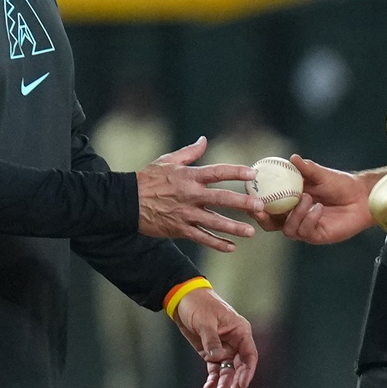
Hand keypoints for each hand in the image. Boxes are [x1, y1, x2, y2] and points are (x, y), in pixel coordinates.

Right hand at [137, 137, 260, 252]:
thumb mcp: (167, 160)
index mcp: (188, 176)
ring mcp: (185, 214)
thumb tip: (204, 140)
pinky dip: (216, 243)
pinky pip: (201, 237)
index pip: (217, 172)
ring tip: (251, 233)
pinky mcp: (179, 229)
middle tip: (260, 206)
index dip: (235, 172)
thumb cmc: (148, 178)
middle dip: (242, 203)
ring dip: (233, 228)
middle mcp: (190, 195)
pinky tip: (231, 247)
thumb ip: (189, 152)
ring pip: (213, 222)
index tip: (252, 173)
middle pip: (220, 199)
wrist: (126, 202)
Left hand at [172, 287, 256, 387]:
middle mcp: (234, 342)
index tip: (241, 385)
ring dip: (223, 384)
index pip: (249, 355)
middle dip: (235, 382)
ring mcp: (223, 348)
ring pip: (227, 370)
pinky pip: (214, 369)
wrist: (183, 300)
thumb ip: (212, 341)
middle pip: (239, 366)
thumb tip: (217, 358)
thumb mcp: (205, 321)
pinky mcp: (210, 352)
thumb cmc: (199, 305)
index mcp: (240, 331)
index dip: (247, 372)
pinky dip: (212, 379)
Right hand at [252, 155, 378, 243]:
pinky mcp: (317, 236)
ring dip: (294, 213)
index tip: (249, 194)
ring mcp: (305, 228)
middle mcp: (294, 216)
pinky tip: (318, 207)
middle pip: (270, 224)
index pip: (267, 205)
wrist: (361, 197)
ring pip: (287, 229)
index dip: (255, 203)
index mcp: (289, 201)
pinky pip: (305, 232)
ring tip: (308, 198)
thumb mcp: (321, 174)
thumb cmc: (340, 184)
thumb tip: (292, 158)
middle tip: (261, 208)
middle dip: (263, 218)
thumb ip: (307, 168)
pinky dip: (309, 218)